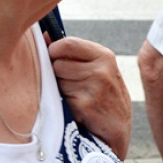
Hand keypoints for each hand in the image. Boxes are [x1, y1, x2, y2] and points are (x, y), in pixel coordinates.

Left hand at [48, 35, 131, 158]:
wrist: (117, 127)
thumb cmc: (102, 93)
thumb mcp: (96, 68)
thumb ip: (72, 51)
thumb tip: (44, 36)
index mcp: (104, 56)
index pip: (67, 43)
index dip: (54, 50)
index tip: (54, 58)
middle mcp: (101, 70)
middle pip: (58, 63)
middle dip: (58, 74)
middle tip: (72, 85)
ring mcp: (95, 88)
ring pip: (57, 81)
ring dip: (61, 89)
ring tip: (77, 96)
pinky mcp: (86, 106)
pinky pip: (61, 97)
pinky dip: (64, 103)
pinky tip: (77, 108)